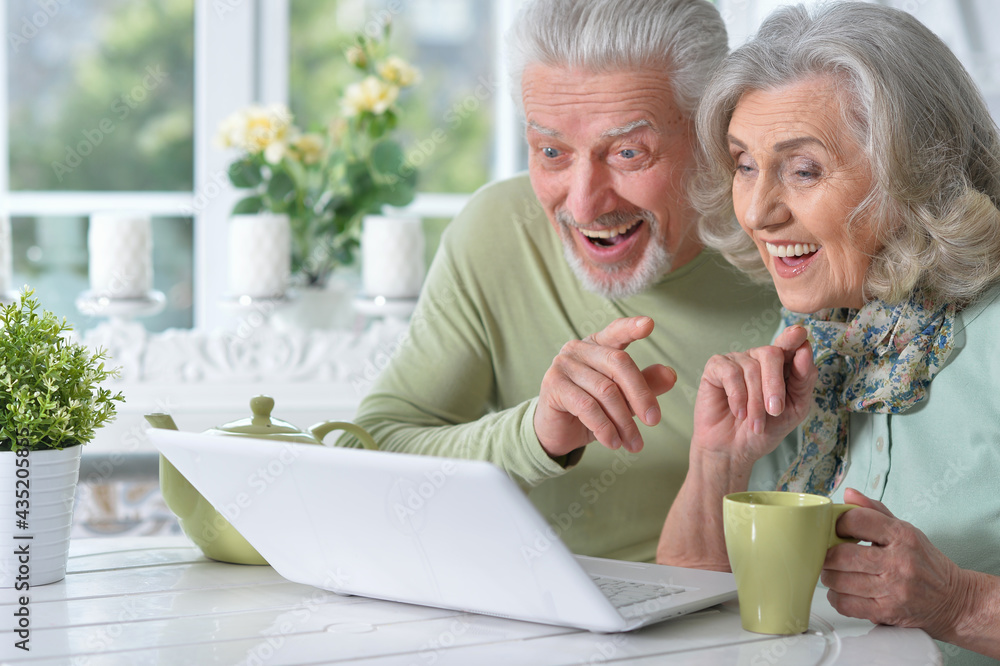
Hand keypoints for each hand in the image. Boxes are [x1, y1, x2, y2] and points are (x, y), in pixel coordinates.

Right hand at [534, 316, 675, 457]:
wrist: (558, 432)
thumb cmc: (593, 410)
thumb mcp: (623, 399)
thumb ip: (645, 384)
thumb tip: (671, 374)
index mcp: (597, 344)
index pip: (616, 331)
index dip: (631, 327)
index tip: (649, 324)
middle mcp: (578, 349)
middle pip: (618, 363)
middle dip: (641, 395)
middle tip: (654, 421)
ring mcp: (563, 365)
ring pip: (605, 390)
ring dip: (624, 422)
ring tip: (634, 443)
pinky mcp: (553, 385)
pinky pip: (587, 406)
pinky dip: (605, 428)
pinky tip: (613, 442)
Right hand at [691, 325, 815, 468]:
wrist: (735, 450)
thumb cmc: (766, 429)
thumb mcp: (794, 409)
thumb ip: (803, 381)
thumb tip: (805, 350)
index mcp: (782, 364)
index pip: (791, 343)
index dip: (794, 338)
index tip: (799, 334)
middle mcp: (759, 358)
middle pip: (772, 353)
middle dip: (775, 384)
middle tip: (775, 411)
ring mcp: (737, 361)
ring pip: (752, 369)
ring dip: (755, 402)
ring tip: (755, 423)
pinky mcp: (715, 368)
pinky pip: (730, 373)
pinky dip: (737, 396)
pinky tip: (738, 411)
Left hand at [822, 488, 970, 638]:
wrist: (955, 601)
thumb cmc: (926, 563)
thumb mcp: (906, 530)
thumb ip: (874, 510)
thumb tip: (848, 494)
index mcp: (902, 536)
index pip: (856, 521)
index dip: (838, 524)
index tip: (836, 530)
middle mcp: (898, 562)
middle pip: (842, 555)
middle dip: (827, 554)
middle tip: (828, 554)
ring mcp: (893, 590)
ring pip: (839, 581)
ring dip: (830, 576)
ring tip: (835, 572)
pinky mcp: (887, 612)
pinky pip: (846, 605)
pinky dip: (837, 597)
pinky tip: (842, 592)